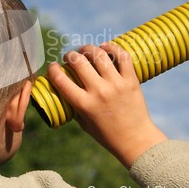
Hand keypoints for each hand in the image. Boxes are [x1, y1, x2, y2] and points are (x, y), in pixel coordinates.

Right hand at [48, 43, 166, 167]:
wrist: (135, 140)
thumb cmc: (107, 134)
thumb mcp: (83, 123)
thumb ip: (73, 105)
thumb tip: (63, 86)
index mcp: (84, 104)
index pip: (60, 79)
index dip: (52, 69)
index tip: (53, 67)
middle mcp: (99, 92)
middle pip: (78, 61)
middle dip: (70, 55)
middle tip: (70, 57)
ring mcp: (116, 84)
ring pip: (99, 54)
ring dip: (88, 48)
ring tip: (85, 51)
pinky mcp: (131, 80)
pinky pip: (122, 56)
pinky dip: (112, 47)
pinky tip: (105, 47)